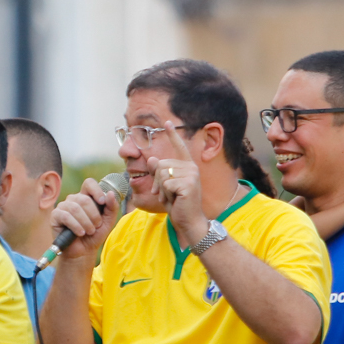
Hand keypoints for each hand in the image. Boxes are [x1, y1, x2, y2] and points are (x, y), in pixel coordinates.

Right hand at [49, 178, 123, 260]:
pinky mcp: (55, 216)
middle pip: (84, 199)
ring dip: (85, 222)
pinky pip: (65, 216)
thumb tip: (110, 193)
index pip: (89, 183)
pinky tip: (80, 233)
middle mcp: (73, 199)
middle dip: (93, 215)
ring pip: (75, 208)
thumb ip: (112, 207)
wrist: (83, 251)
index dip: (96, 190)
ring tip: (89, 232)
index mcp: (86, 197)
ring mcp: (63, 206)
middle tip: (95, 227)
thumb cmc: (95, 234)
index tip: (102, 202)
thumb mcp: (108, 221)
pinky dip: (76, 226)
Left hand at [146, 121, 206, 245]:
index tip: (167, 122)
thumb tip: (152, 159)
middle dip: (157, 181)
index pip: (179, 147)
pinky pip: (166, 184)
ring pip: (162, 173)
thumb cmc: (178, 205)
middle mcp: (191, 167)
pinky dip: (165, 194)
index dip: (172, 135)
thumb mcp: (165, 187)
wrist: (189, 221)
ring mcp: (191, 175)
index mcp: (186, 166)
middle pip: (160, 164)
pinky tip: (175, 200)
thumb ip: (159, 172)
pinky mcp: (188, 184)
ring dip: (161, 189)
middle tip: (166, 193)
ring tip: (171, 197)